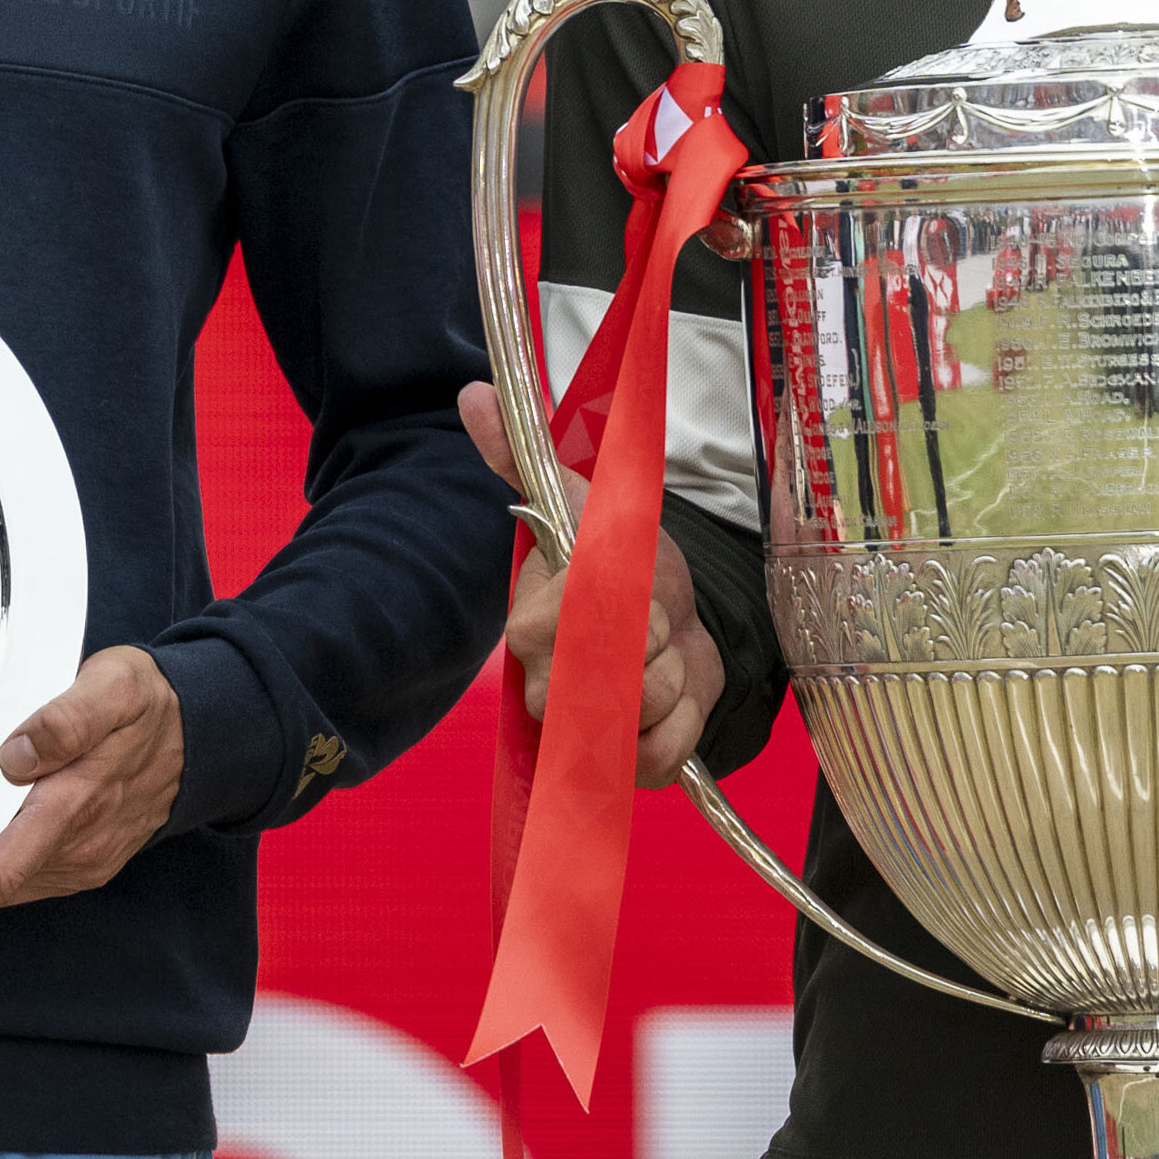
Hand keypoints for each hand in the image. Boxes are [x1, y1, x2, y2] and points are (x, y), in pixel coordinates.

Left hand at [0, 645, 186, 949]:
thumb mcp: (115, 686)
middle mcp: (83, 842)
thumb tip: (14, 758)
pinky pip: (35, 879)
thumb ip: (66, 719)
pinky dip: (5, 876)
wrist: (205, 730)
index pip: (7, 865)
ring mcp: (90, 857)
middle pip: (1, 881)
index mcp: (77, 801)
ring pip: (16, 883)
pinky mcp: (94, 860)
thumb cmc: (149, 703)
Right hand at [459, 379, 721, 785]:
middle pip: (598, 681)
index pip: (550, 628)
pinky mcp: (627, 764)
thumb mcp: (585, 500)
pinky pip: (660, 758)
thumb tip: (473, 394)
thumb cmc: (623, 560)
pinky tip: (678, 695)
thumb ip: (524, 453)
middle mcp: (543, 686)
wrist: (678, 612)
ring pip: (638, 715)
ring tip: (663, 652)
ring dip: (671, 675)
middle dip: (648, 640)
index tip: (623, 581)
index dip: (602, 607)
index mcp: (529, 625)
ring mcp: (582, 731)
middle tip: (651, 618)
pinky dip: (685, 724)